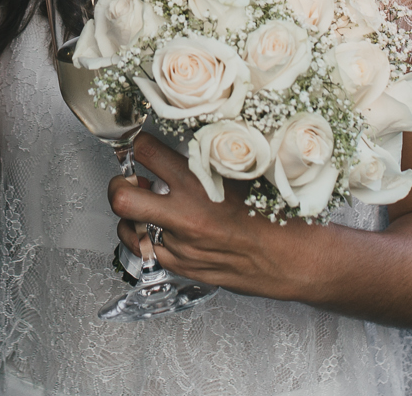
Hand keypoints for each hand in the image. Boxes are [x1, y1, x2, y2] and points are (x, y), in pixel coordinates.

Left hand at [108, 134, 315, 300]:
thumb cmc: (276, 217)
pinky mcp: (185, 268)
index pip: (146, 152)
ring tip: (145, 210)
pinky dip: (149, 241)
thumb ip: (209, 160)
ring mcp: (182, 246)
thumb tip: (185, 143)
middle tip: (125, 181)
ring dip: (132, 217)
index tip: (138, 144)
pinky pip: (149, 253)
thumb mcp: (243, 174)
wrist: (294, 260)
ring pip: (129, 229)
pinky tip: (163, 232)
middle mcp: (186, 216)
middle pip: (122, 198)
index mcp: (200, 184)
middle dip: (117, 186)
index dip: (137, 144)